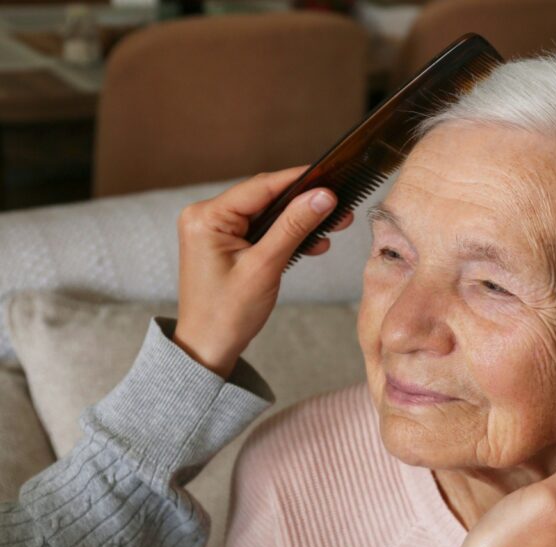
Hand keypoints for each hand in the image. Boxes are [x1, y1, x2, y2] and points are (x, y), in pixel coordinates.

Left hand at [172, 165, 352, 377]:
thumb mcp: (265, 267)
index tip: (333, 179)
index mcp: (207, 217)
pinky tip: (311, 243)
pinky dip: (285, 236)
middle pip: (265, 198)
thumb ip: (294, 227)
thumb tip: (322, 196)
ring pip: (266, 214)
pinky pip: (261, 230)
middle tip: (340, 208)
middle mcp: (206, 216)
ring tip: (332, 226)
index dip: (300, 181)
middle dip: (303, 204)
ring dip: (298, 222)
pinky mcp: (225, 243)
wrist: (208, 348)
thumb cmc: (226, 314)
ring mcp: (214, 230)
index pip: (261, 187)